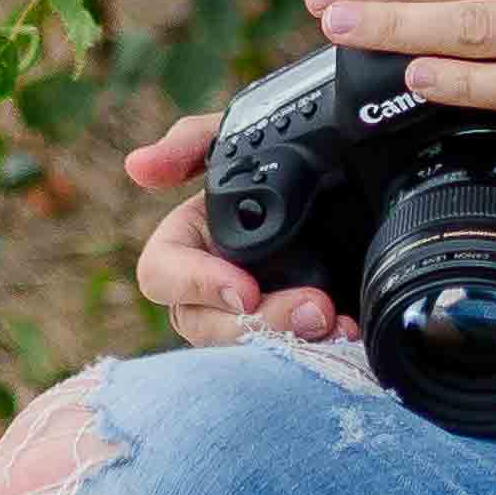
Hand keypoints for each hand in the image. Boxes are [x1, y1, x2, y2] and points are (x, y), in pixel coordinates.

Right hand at [124, 103, 358, 348]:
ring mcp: (251, 317)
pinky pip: (290, 356)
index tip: (247, 290)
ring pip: (247, 349)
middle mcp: (212, 288)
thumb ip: (192, 142)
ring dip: (290, 342)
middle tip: (315, 311)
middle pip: (207, 326)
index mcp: (190, 243)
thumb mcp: (241, 138)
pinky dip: (319, 350)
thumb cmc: (285, 152)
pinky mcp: (291, 334)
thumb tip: (138, 166)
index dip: (197, 284)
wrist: (357, 174)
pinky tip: (350, 336)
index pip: (162, 274)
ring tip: (338, 325)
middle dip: (258, 325)